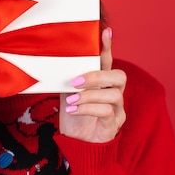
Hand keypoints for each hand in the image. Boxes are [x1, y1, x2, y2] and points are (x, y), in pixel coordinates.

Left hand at [59, 28, 125, 142]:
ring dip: (89, 96)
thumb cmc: (74, 114)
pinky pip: (106, 112)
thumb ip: (69, 78)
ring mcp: (117, 108)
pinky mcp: (114, 124)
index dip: (107, 47)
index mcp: (103, 82)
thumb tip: (57, 61)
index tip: (105, 31)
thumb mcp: (68, 92)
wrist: (76, 142)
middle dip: (97, 77)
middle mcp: (115, 92)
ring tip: (71, 100)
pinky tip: (74, 110)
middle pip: (118, 76)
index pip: (107, 61)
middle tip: (76, 82)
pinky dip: (88, 109)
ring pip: (113, 95)